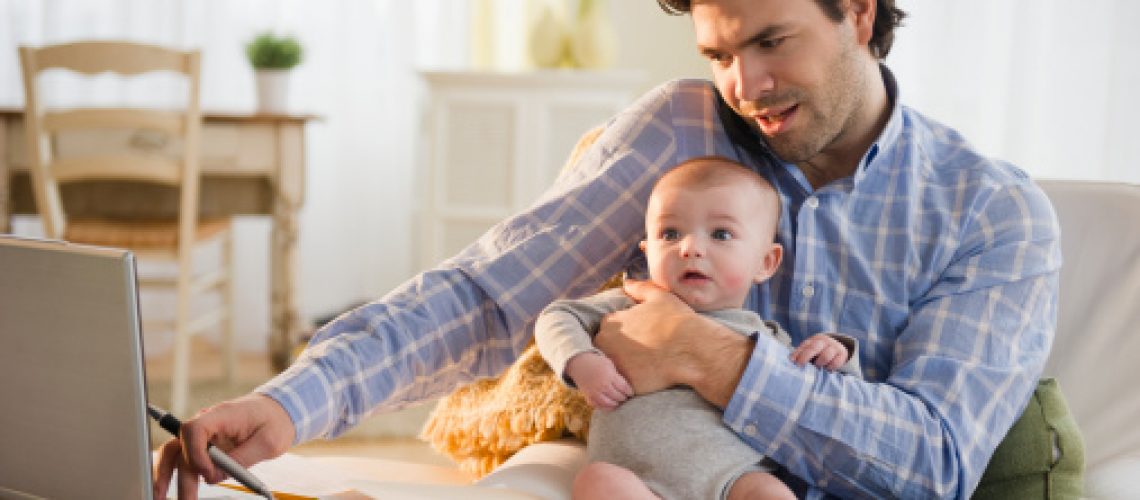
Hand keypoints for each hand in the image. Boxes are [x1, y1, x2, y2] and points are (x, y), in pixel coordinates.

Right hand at [152, 394, 294, 498]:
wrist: (279, 411)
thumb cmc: (274, 421)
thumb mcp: (268, 442)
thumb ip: (241, 459)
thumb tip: (215, 477)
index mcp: (222, 415)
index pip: (193, 430)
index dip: (195, 453)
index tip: (207, 473)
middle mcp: (207, 423)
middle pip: (181, 448)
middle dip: (179, 476)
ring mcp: (204, 434)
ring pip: (176, 454)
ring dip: (167, 477)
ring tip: (163, 498)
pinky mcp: (205, 444)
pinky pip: (184, 458)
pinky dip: (176, 474)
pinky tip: (175, 490)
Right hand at [565, 352, 634, 409]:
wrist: (579, 364)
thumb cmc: (597, 362)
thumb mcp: (609, 364)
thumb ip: (617, 376)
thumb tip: (626, 387)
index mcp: (609, 376)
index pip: (624, 388)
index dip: (629, 392)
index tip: (631, 393)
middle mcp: (602, 386)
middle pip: (618, 397)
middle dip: (624, 398)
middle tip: (626, 397)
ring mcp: (595, 393)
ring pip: (609, 404)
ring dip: (616, 404)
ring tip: (619, 401)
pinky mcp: (589, 397)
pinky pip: (599, 406)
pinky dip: (606, 408)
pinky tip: (611, 405)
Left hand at [595, 279, 752, 407]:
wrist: (694, 350)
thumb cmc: (678, 321)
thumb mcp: (659, 297)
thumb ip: (639, 288)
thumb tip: (626, 282)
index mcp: (610, 323)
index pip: (608, 329)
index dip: (625, 332)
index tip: (640, 335)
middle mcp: (607, 346)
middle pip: (607, 349)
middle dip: (621, 350)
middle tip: (644, 352)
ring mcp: (615, 367)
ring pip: (614, 368)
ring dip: (625, 367)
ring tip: (647, 365)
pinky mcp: (626, 386)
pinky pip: (625, 386)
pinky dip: (633, 383)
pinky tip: (650, 378)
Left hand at [790, 334, 848, 370]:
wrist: (837, 345)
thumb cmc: (819, 351)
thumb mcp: (811, 350)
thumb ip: (802, 354)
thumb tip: (791, 361)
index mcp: (814, 340)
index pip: (805, 345)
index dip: (797, 353)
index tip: (791, 361)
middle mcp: (824, 341)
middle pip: (814, 348)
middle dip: (805, 356)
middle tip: (800, 365)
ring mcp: (833, 346)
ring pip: (826, 356)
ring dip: (820, 363)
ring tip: (818, 367)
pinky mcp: (842, 353)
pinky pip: (836, 362)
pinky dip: (831, 367)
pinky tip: (828, 369)